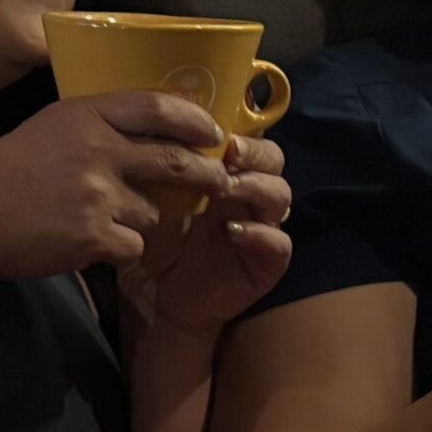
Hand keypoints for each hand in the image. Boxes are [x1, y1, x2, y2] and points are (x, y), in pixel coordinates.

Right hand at [0, 91, 234, 279]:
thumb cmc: (14, 166)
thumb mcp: (57, 124)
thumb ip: (103, 122)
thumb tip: (159, 126)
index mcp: (88, 115)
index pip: (159, 108)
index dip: (195, 120)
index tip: (213, 133)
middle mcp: (98, 150)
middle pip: (176, 161)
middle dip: (206, 174)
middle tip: (218, 180)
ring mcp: (97, 195)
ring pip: (154, 211)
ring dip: (143, 218)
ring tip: (112, 218)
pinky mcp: (93, 236)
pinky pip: (133, 244)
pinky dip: (122, 247)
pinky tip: (96, 242)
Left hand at [118, 134, 293, 344]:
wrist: (155, 301)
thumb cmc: (153, 246)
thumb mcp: (150, 203)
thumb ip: (161, 171)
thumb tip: (155, 131)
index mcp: (225, 175)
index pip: (248, 139)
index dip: (240, 129)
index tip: (215, 130)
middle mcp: (248, 196)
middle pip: (274, 158)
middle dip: (255, 152)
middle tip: (229, 154)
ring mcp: (262, 227)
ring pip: (281, 195)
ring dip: (257, 186)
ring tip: (225, 191)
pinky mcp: (268, 262)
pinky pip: (279, 242)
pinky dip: (260, 232)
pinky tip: (233, 231)